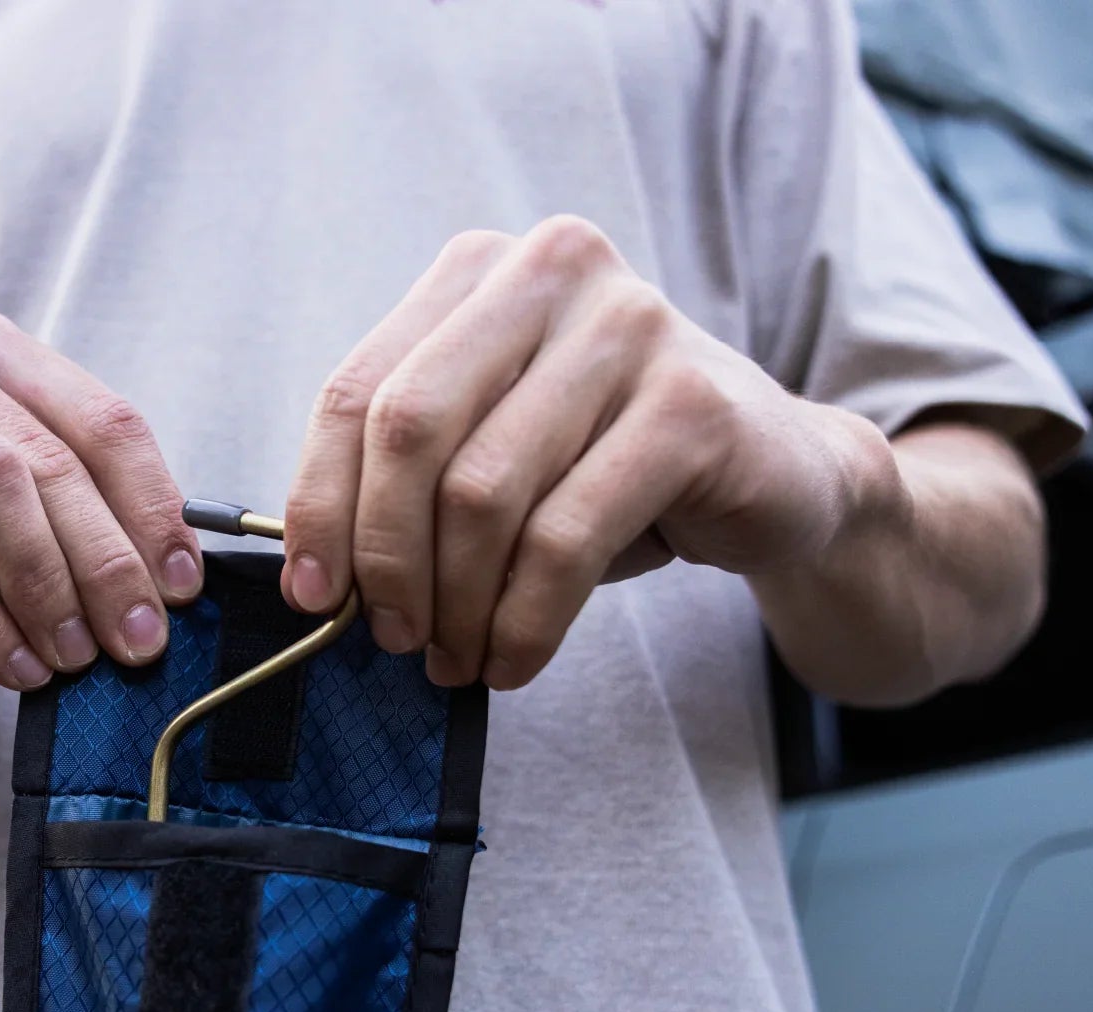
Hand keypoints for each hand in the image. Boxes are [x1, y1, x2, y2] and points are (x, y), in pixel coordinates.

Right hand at [0, 311, 203, 690]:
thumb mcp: (28, 530)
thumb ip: (91, 524)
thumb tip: (178, 578)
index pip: (100, 419)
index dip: (154, 508)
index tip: (184, 588)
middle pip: (44, 456)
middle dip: (106, 560)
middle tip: (140, 641)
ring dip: (46, 584)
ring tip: (77, 657)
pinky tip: (18, 669)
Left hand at [282, 216, 900, 689]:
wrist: (780, 477)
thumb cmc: (608, 469)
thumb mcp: (494, 449)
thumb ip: (407, 476)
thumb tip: (312, 576)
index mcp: (480, 269)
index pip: (358, 391)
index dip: (320, 505)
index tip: (312, 597)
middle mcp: (552, 270)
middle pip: (410, 431)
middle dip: (386, 557)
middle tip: (393, 639)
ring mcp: (630, 326)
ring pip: (484, 492)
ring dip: (457, 604)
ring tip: (457, 660)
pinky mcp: (691, 405)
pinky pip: (564, 538)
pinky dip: (523, 620)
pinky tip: (513, 659)